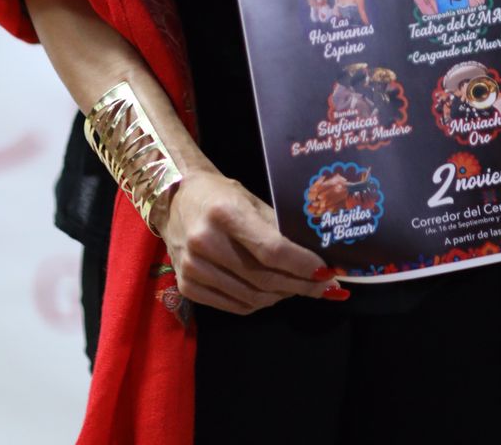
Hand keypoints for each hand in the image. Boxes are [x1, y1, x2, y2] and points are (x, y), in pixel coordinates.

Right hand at [161, 168, 345, 313]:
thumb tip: (316, 254)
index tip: (327, 272)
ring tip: (300, 287)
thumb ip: (277, 227)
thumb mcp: (249, 200)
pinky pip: (234, 306)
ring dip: (282, 296)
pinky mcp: (187, 287)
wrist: (173, 200)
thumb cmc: (219, 195)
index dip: (303, 265)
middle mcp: (204, 242)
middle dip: (300, 285)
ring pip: (252, 297)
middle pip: (264, 278)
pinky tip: (273, 293)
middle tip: (325, 286)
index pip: (272, 250)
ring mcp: (193, 268)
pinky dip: (259, 303)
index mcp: (224, 213)